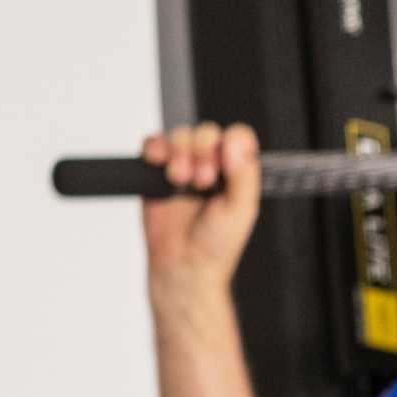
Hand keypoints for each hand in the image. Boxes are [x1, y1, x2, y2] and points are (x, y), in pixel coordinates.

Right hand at [141, 121, 259, 291]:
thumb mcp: (241, 210)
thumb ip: (244, 175)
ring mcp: (184, 166)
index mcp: (237, 173)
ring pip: (180, 135)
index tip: (223, 165)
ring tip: (181, 180)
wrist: (183, 264)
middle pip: (206, 132)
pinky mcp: (157, 172)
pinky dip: (155, 148)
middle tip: (203, 181)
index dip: (228, 144)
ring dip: (179, 152)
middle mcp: (212, 166)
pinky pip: (153, 144)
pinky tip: (160, 164)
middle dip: (202, 151)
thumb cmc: (216, 244)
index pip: (237, 137)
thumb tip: (236, 143)